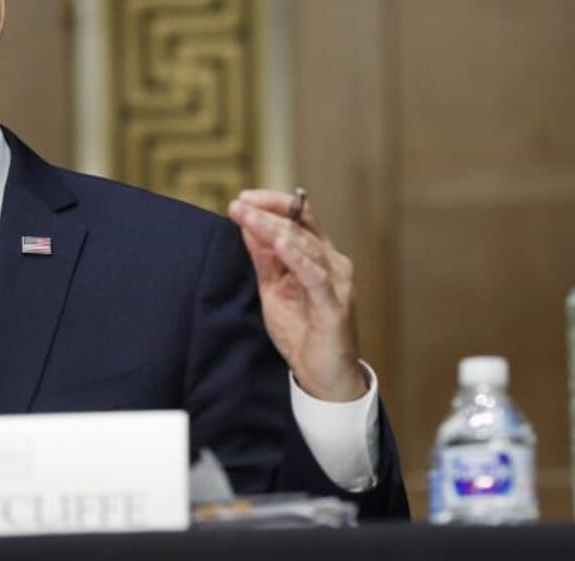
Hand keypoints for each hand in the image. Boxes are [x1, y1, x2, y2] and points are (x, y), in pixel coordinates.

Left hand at [228, 189, 368, 401]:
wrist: (322, 375)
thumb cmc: (301, 331)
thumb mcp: (274, 288)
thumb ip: (263, 258)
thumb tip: (246, 224)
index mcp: (318, 256)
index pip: (299, 217)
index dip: (272, 204)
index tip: (242, 199)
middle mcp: (332, 263)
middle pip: (299, 228)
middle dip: (265, 214)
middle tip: (238, 205)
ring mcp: (337, 283)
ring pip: (305, 247)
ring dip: (274, 230)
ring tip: (251, 217)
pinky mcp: (334, 305)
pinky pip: (315, 277)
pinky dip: (297, 258)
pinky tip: (280, 244)